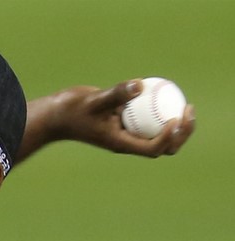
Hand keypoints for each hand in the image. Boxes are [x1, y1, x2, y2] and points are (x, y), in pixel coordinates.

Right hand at [51, 80, 194, 155]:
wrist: (60, 115)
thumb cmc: (73, 111)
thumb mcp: (94, 101)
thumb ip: (116, 94)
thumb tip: (139, 85)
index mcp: (122, 143)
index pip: (152, 148)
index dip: (168, 137)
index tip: (174, 119)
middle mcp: (128, 142)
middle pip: (164, 148)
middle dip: (181, 134)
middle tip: (188, 111)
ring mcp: (129, 133)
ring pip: (160, 135)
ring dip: (178, 125)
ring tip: (187, 106)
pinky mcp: (127, 122)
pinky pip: (151, 120)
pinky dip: (162, 110)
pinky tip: (169, 92)